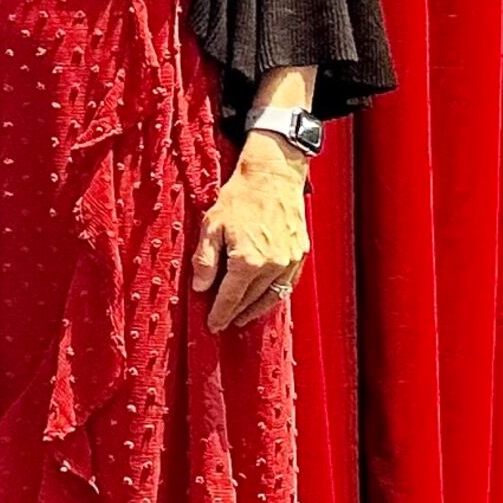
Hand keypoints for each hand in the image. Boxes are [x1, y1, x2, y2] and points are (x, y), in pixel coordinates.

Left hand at [191, 138, 311, 330]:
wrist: (272, 177)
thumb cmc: (239, 198)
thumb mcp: (211, 226)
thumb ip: (205, 260)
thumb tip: (201, 288)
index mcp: (247, 260)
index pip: (230, 298)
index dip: (219, 314)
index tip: (212, 326)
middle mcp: (272, 265)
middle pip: (250, 299)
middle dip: (235, 313)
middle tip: (223, 323)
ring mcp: (290, 260)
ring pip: (272, 295)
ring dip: (256, 309)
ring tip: (242, 317)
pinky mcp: (301, 254)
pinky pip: (287, 283)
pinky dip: (275, 295)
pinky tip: (264, 298)